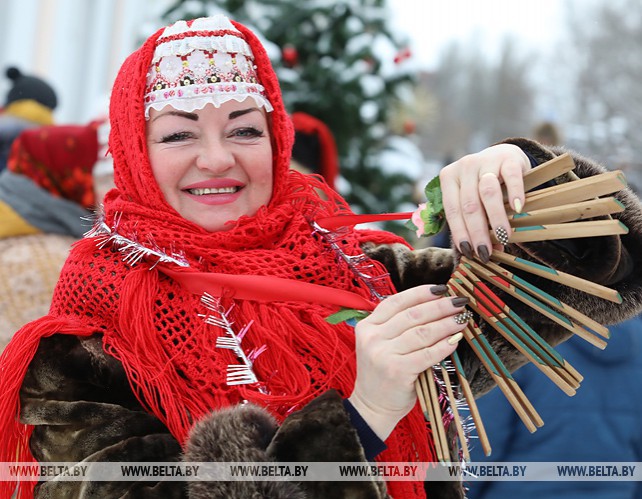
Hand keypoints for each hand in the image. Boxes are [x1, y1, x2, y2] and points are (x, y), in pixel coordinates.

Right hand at [348, 285, 467, 440]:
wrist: (372, 406)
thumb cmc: (382, 371)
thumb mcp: (380, 343)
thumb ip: (397, 325)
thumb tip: (434, 304)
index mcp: (367, 326)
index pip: (396, 302)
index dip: (421, 293)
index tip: (441, 289)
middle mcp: (373, 338)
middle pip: (413, 315)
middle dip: (439, 306)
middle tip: (459, 302)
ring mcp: (384, 354)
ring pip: (422, 332)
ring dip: (446, 323)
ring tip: (462, 319)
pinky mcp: (398, 371)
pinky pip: (428, 354)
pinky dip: (444, 345)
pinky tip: (456, 340)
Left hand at [439, 144, 530, 260]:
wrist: (504, 156)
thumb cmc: (483, 184)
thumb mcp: (471, 197)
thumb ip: (472, 221)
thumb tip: (482, 252)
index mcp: (449, 178)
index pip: (452, 210)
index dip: (460, 233)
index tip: (469, 252)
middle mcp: (464, 167)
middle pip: (469, 205)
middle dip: (477, 232)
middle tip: (486, 252)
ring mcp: (486, 160)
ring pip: (488, 192)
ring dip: (495, 218)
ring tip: (503, 237)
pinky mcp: (508, 157)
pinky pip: (511, 176)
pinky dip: (515, 193)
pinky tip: (518, 209)